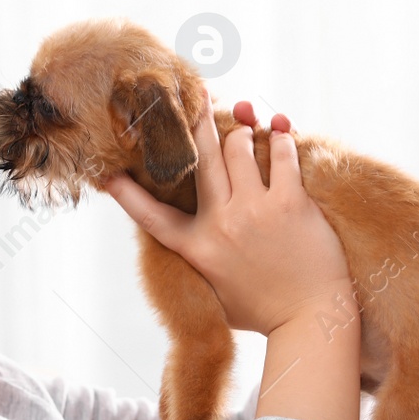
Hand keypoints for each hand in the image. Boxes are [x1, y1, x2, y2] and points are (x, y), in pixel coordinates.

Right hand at [101, 83, 352, 335]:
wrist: (311, 322)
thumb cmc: (265, 311)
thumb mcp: (215, 293)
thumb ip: (199, 262)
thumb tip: (186, 240)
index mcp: (196, 248)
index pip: (150, 216)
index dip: (126, 194)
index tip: (107, 175)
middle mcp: (220, 224)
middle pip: (200, 157)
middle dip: (197, 121)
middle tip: (198, 97)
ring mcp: (254, 211)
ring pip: (238, 145)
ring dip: (243, 131)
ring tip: (248, 126)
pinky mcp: (289, 203)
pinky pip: (280, 152)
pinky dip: (280, 136)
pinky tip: (281, 129)